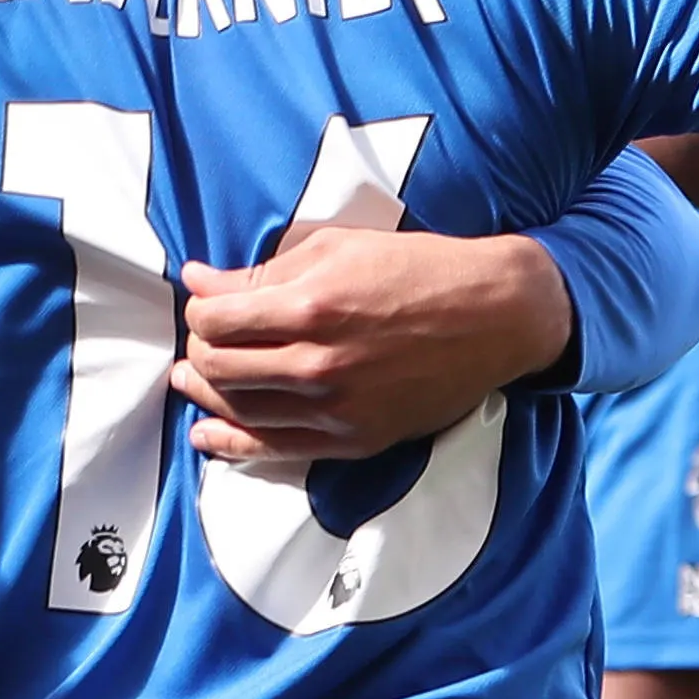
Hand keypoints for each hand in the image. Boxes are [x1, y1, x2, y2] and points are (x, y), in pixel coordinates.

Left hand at [173, 229, 572, 461]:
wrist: (499, 316)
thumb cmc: (422, 271)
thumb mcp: (340, 249)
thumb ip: (264, 272)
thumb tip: (199, 282)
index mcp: (312, 307)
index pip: (213, 320)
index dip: (201, 311)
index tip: (212, 307)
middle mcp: (320, 363)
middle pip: (217, 366)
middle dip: (201, 350)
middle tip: (211, 340)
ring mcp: (339, 407)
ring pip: (238, 408)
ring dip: (209, 392)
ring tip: (200, 378)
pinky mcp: (358, 437)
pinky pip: (276, 449)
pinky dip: (233, 443)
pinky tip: (209, 431)